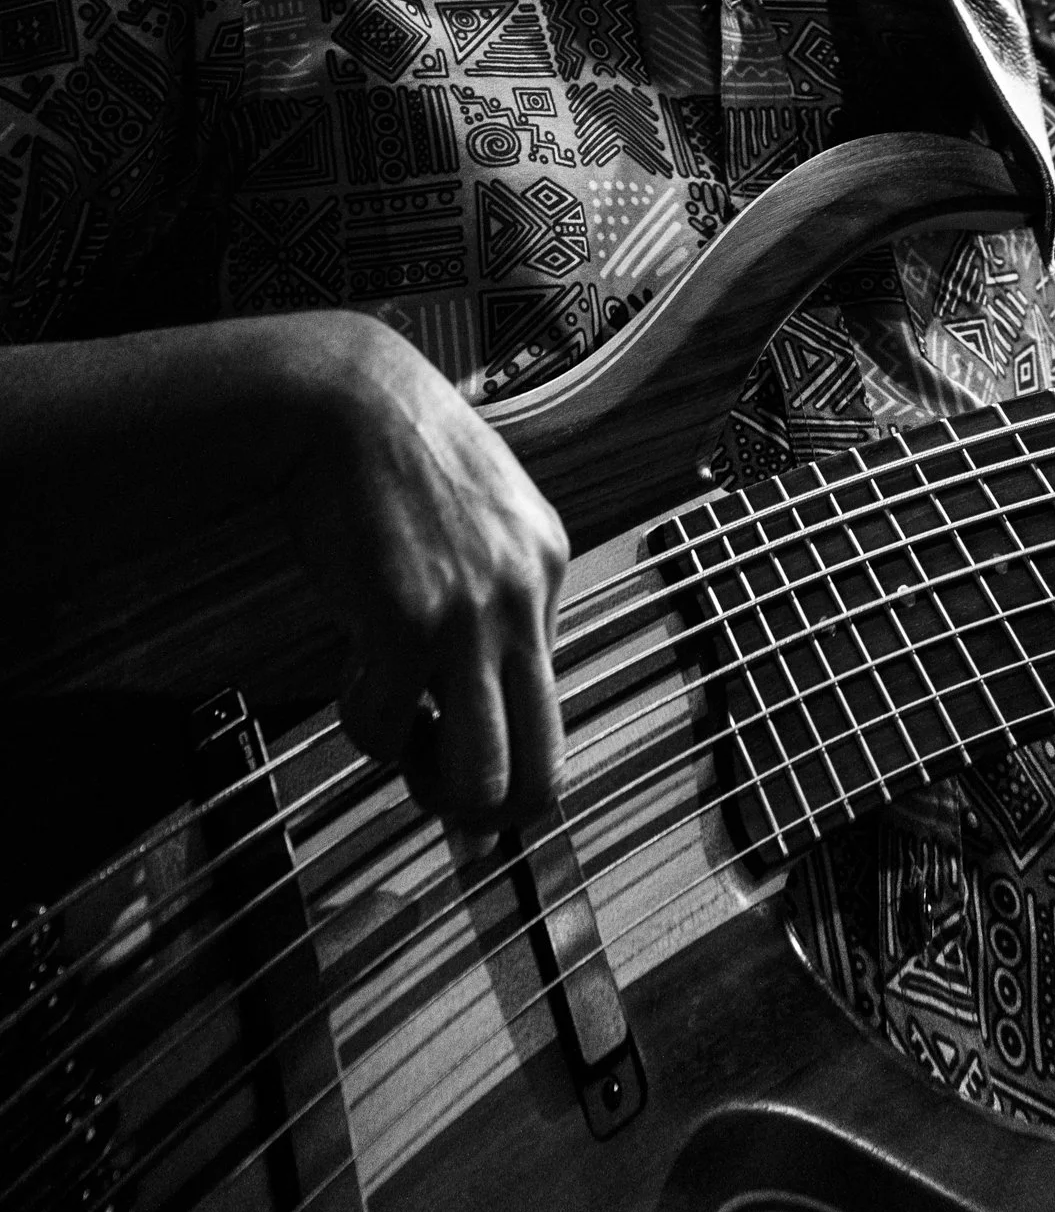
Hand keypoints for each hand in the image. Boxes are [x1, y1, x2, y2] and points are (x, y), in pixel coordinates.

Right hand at [277, 311, 569, 829]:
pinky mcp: (407, 621)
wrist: (344, 397)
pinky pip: (387, 727)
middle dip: (491, 813)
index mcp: (547, 565)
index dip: (510, 753)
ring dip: (431, 787)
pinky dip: (363, 722)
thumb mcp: (476, 513)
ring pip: (480, 776)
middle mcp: (524, 595)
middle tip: (444, 804)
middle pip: (541, 768)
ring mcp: (471, 613)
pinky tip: (349, 671)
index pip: (553, 702)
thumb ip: (490, 587)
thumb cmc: (394, 456)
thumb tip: (467, 689)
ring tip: (395, 737)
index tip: (465, 767)